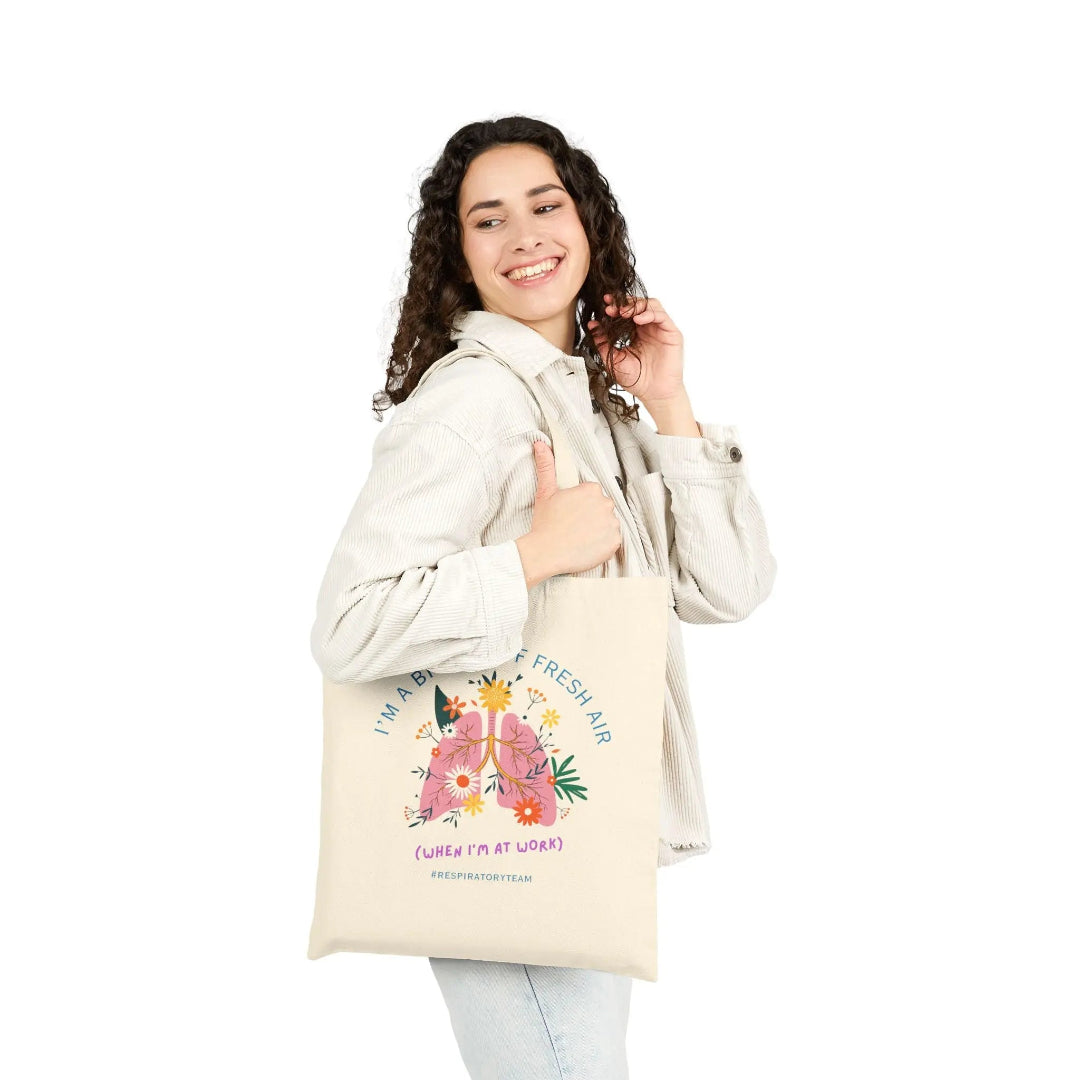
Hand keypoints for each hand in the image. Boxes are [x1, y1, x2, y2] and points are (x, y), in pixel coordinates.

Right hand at [517, 440, 621, 581]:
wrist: (546, 552)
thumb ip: (546, 466)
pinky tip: (588, 545)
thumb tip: (540, 444)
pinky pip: (613, 540)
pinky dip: (603, 544)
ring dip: (598, 529)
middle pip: (602, 508)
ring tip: (580, 537)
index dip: (581, 504)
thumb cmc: (545, 523)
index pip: (592, 494)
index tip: (571, 513)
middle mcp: (606, 503)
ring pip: (608, 524)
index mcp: (591, 489)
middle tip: (574, 526)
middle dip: (591, 515)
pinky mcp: (615, 542)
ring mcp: (612, 523)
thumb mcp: (545, 492)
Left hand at [586, 294, 685, 402]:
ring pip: (651, 305)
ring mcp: (661, 329)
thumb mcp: (614, 359)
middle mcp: (649, 328)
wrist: (654, 394)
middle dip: (624, 303)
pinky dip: (649, 314)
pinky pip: (662, 316)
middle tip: (610, 307)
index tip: (604, 305)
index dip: (616, 305)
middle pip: (639, 304)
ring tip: (622, 312)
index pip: (627, 312)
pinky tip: (637, 319)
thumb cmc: (637, 380)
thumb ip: (603, 342)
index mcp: (636, 332)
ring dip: (636, 305)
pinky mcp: (672, 334)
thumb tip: (592, 325)